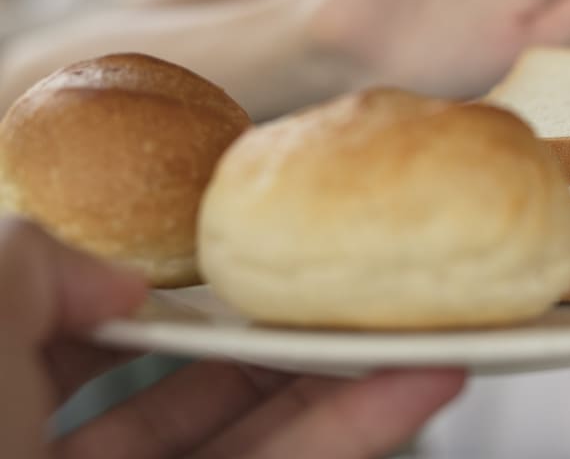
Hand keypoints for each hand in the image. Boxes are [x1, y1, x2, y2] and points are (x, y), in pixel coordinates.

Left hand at [0, 218, 464, 458]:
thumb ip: (31, 259)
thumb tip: (123, 277)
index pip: (68, 333)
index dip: (146, 288)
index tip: (221, 249)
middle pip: (180, 384)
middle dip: (266, 329)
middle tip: (340, 281)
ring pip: (251, 435)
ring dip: (340, 376)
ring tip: (412, 322)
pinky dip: (356, 429)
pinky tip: (415, 382)